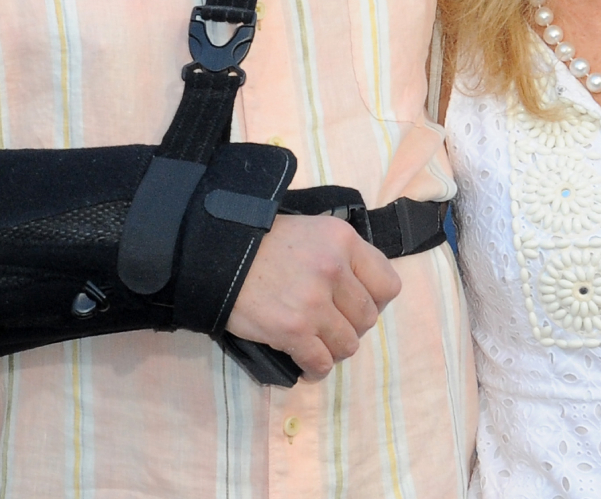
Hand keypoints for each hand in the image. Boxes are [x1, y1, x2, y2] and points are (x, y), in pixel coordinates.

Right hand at [224, 213, 401, 378]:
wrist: (213, 253)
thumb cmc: (258, 241)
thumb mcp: (308, 232)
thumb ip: (338, 255)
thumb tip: (358, 292)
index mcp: (342, 240)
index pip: (388, 284)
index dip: (374, 300)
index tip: (354, 305)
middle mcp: (334, 269)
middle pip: (367, 319)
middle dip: (350, 326)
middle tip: (328, 325)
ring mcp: (314, 302)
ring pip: (348, 345)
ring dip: (333, 349)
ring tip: (316, 344)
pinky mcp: (293, 330)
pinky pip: (321, 362)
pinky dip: (315, 369)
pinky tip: (306, 365)